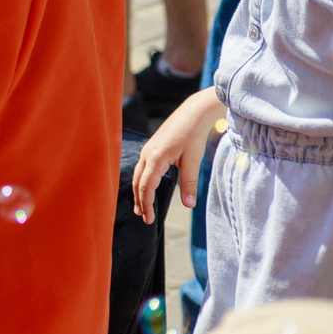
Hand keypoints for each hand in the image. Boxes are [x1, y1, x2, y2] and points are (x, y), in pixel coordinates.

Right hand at [134, 88, 226, 222]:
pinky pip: (142, 168)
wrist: (192, 113)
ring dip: (139, 192)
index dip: (147, 204)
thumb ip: (189, 183)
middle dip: (140, 201)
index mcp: (156, 158)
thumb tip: (189, 205)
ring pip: (138, 175)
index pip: (146, 186)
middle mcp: (147, 154)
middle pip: (138, 182)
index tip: (149, 220)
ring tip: (141, 207)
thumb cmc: (193, 136)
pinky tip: (146, 187)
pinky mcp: (151, 148)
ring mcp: (147, 150)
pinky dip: (142, 181)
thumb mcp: (194, 161)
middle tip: (144, 218)